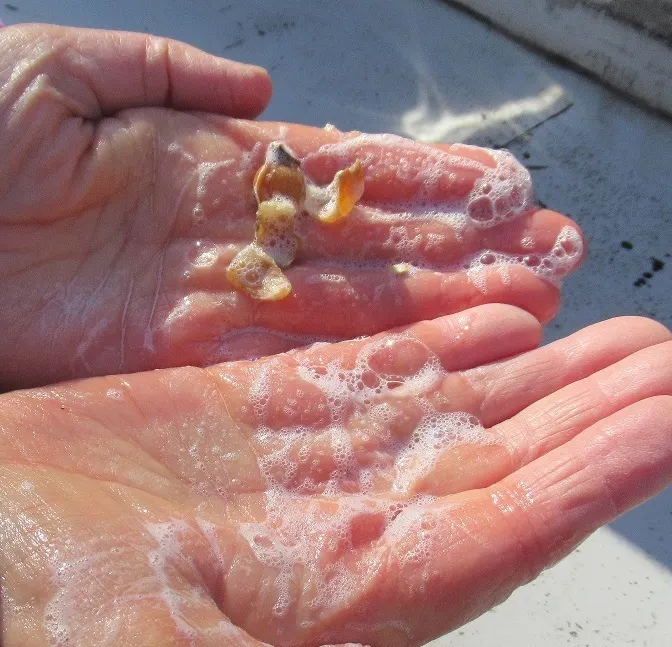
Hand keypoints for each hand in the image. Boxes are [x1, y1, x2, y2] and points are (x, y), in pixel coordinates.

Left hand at [0, 24, 581, 389]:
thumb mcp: (63, 70)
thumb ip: (163, 73)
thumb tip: (263, 88)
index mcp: (209, 160)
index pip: (341, 172)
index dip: (424, 182)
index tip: (500, 189)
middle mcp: (229, 233)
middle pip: (367, 243)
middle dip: (460, 250)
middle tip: (545, 255)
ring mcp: (211, 296)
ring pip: (345, 302)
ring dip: (435, 304)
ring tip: (519, 301)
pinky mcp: (176, 354)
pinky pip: (282, 352)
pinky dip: (352, 353)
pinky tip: (424, 349)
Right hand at [1, 304, 668, 646]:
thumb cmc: (43, 606)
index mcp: (343, 591)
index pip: (506, 526)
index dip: (593, 478)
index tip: (668, 422)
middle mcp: (345, 519)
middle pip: (502, 458)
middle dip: (592, 411)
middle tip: (664, 361)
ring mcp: (306, 455)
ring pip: (453, 404)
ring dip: (539, 372)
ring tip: (616, 338)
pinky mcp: (258, 407)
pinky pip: (375, 367)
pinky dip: (441, 342)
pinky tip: (502, 321)